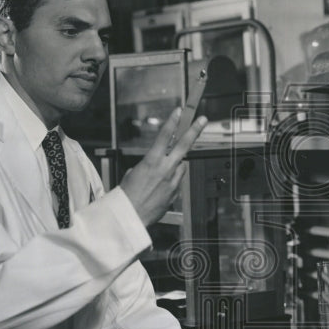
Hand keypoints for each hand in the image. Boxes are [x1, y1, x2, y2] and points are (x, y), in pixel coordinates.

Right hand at [120, 108, 206, 227]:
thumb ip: (145, 167)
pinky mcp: (175, 194)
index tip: (179, 111)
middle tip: (202, 120)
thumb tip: (151, 168)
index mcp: (151, 161)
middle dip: (194, 131)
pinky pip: (177, 182)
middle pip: (184, 145)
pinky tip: (159, 190)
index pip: (164, 136)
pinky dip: (171, 182)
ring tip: (161, 176)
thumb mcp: (131, 175)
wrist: (130, 217)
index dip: (172, 122)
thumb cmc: (126, 197)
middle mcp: (165, 169)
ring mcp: (172, 182)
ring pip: (181, 166)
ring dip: (176, 166)